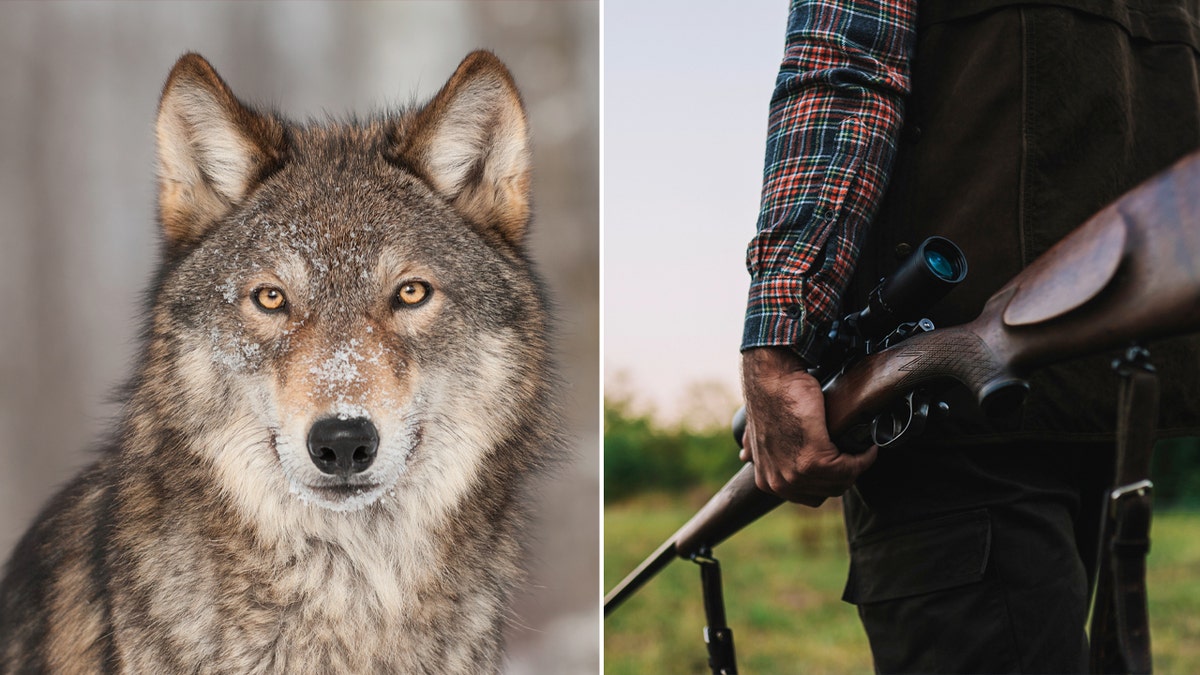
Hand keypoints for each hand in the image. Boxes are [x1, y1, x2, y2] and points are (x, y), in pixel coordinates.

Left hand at [740, 346, 876, 505]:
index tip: (841, 463)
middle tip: (856, 455)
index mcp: (767, 481)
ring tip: (862, 451)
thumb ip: (754, 449)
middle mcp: (779, 483)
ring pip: (841, 482)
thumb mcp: (757, 433)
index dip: (829, 481)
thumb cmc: (772, 400)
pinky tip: (866, 447)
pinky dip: (863, 458)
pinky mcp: (814, 459)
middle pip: (828, 491)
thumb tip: (746, 455)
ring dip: (857, 466)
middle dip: (846, 475)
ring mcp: (796, 474)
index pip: (810, 496)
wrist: (773, 379)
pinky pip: (849, 468)